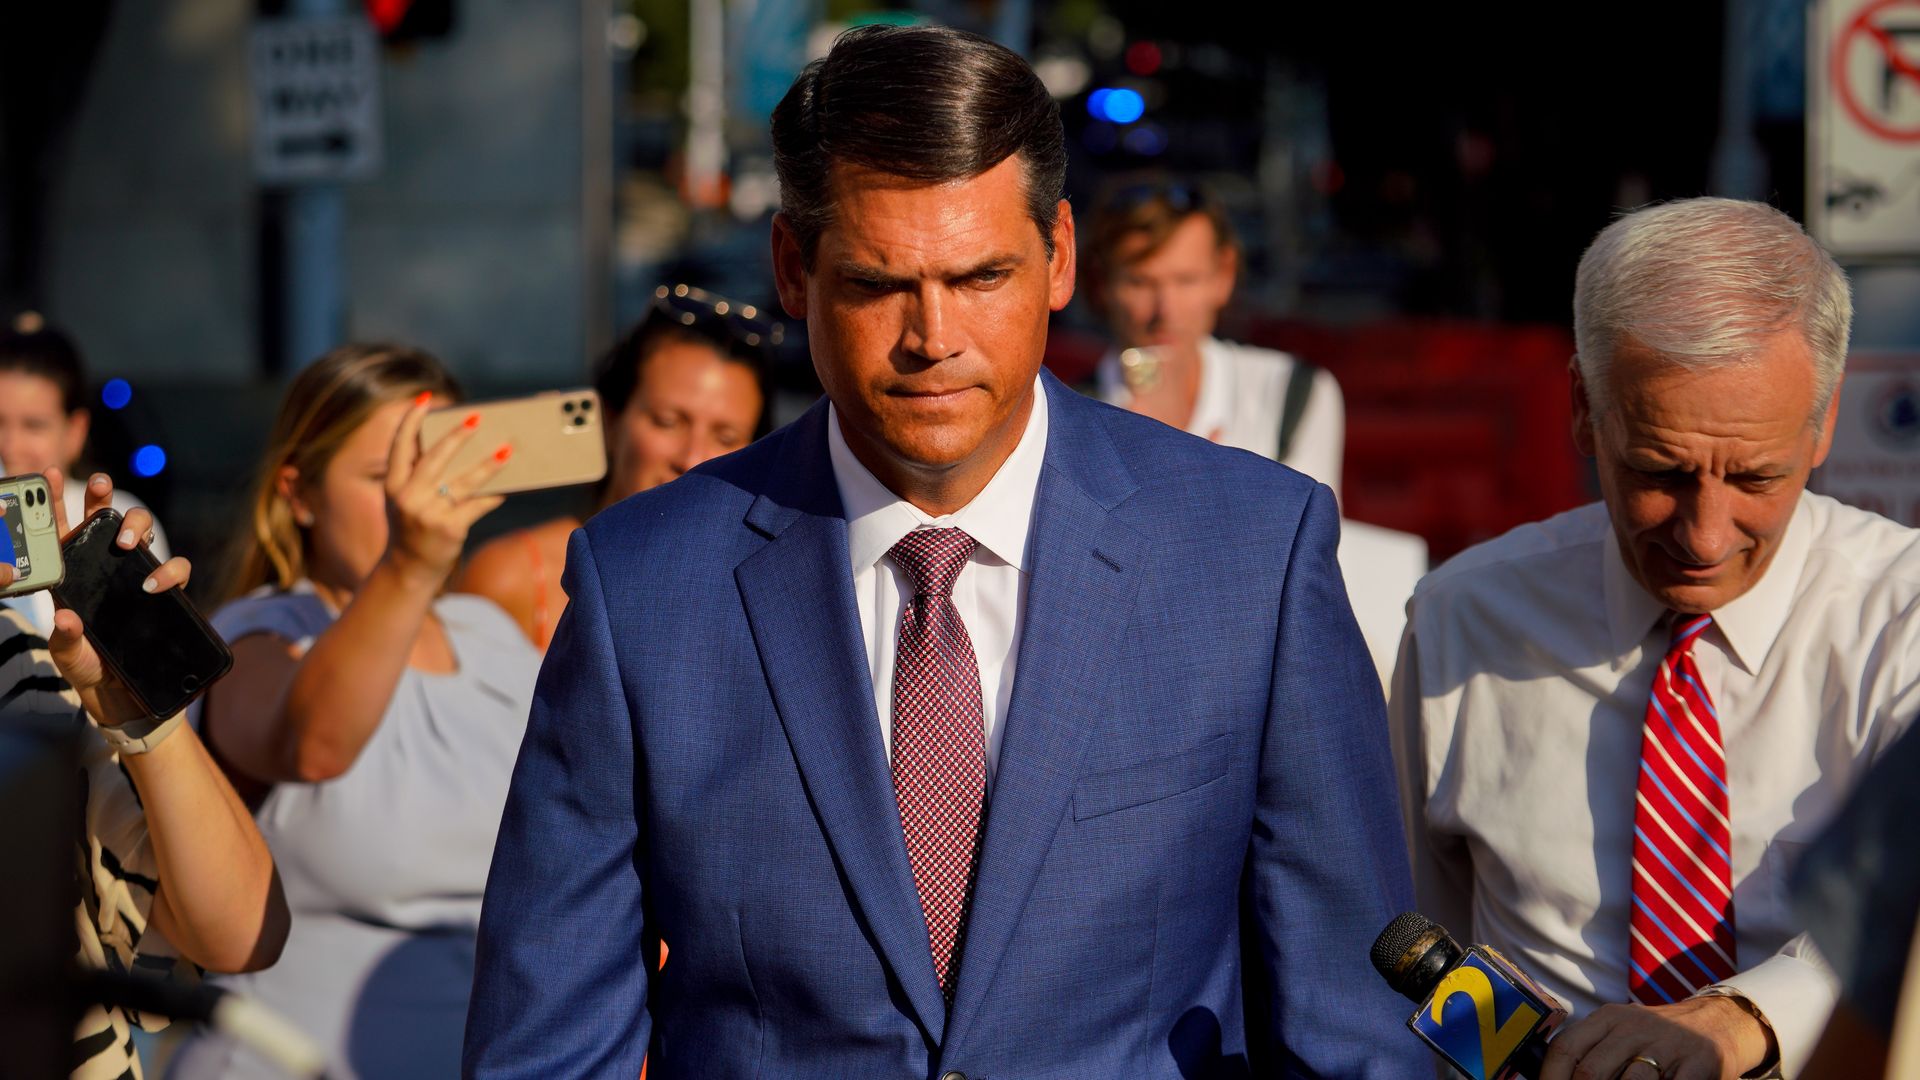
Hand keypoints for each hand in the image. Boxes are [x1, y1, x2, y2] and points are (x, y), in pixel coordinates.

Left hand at [43, 468, 192, 727]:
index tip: (51, 474)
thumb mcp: (70, 659)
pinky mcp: (166, 593)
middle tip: (98, 486)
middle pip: (106, 522)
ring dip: (136, 527)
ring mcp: (137, 578)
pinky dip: (169, 571)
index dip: (55, 501)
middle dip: (102, 498)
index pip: (61, 532)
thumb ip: (66, 640)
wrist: (129, 699)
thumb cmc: (91, 673)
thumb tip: (64, 618)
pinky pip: (176, 570)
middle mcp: (106, 570)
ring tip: (127, 543)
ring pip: (144, 535)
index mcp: (73, 577)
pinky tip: (155, 584)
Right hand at [380, 393, 509, 586]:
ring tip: (507, 449)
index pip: (399, 446)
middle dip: (457, 436)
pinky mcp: (448, 529)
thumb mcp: (404, 502)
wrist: (407, 571)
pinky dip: (493, 495)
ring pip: (463, 482)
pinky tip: (509, 487)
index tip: (423, 399)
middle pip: (435, 458)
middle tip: (477, 417)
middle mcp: (407, 497)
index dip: (410, 421)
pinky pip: (477, 505)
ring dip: (488, 464)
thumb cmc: (412, 529)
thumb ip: (418, 478)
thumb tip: (458, 448)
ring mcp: (427, 514)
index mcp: (393, 486)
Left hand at [1541, 997, 1771, 1079]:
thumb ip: (1590, 1051)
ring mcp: (1668, 1045)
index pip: (1565, 1047)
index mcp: (1609, 1017)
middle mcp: (1635, 1027)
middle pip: (1592, 1071)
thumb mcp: (1620, 1031)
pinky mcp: (1699, 1063)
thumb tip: (1552, 1076)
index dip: (1551, 1076)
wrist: (1717, 1022)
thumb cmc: (1656, 1037)